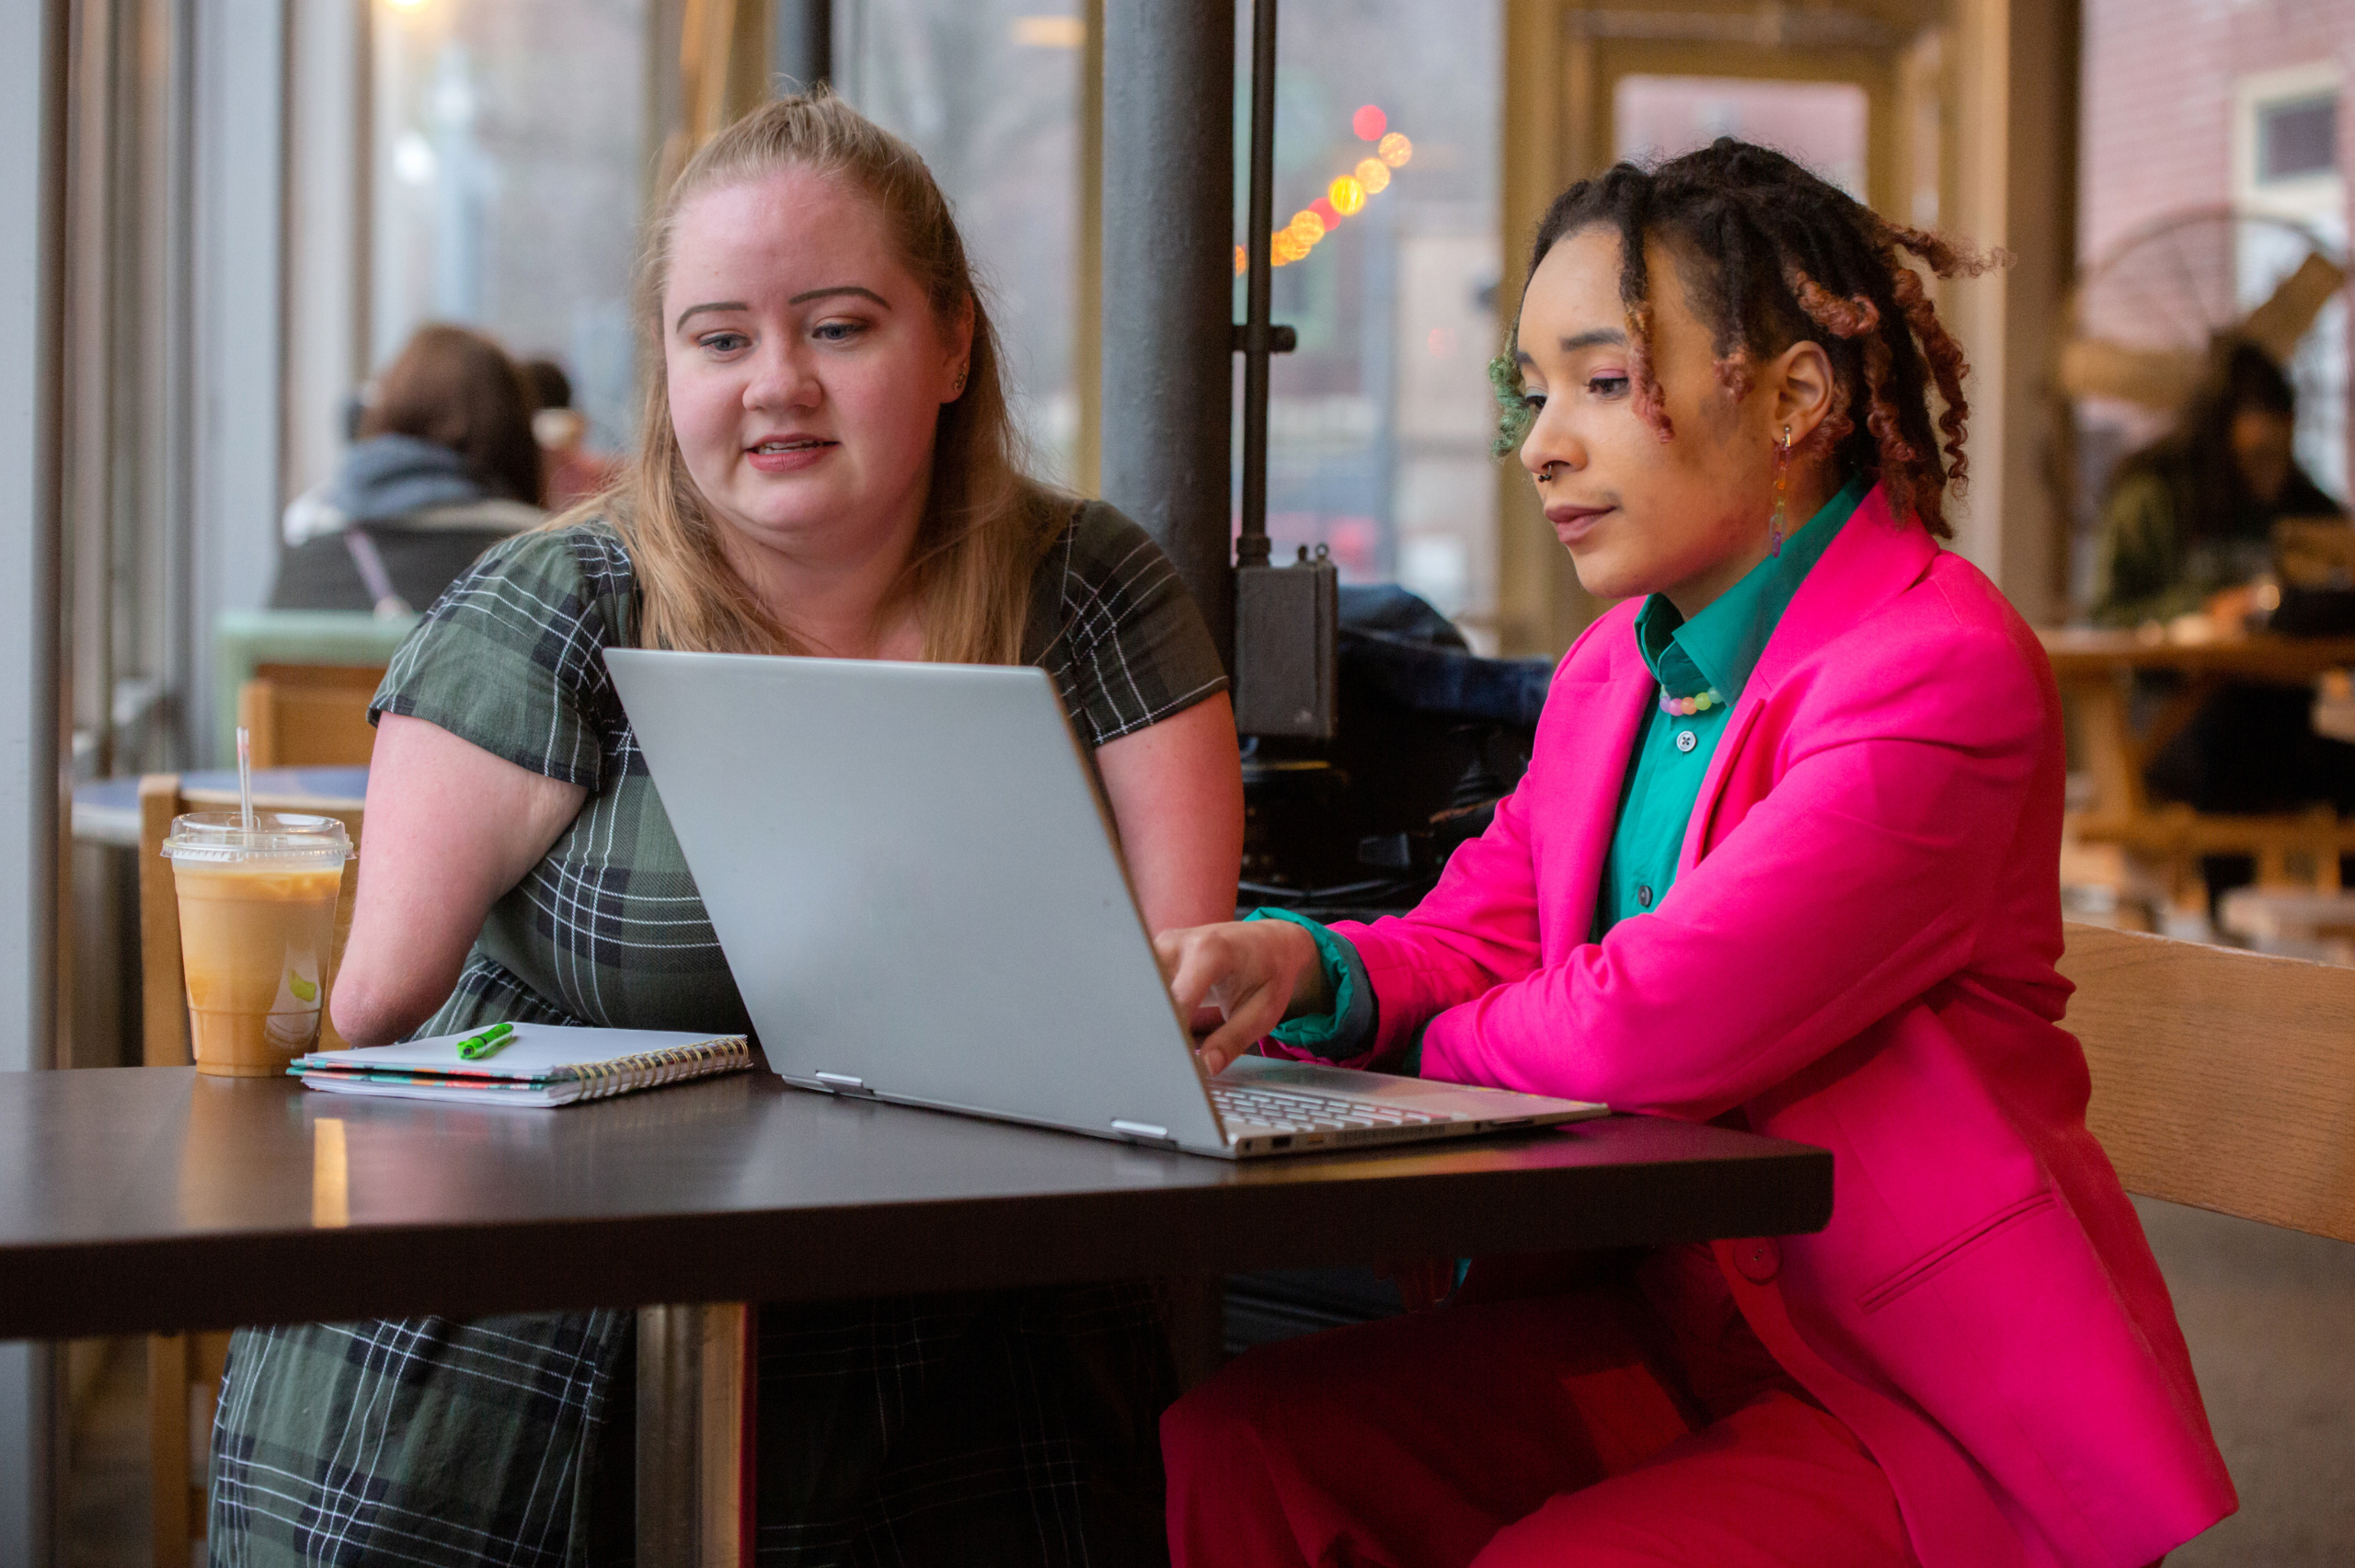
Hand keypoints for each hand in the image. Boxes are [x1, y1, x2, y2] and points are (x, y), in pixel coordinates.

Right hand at [1153, 919, 1327, 1074]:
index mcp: (1210, 950)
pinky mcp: (1154, 953)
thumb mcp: (1264, 1011)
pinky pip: (1142, 984)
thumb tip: (1207, 1066)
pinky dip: (1147, 1008)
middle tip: (1159, 1060)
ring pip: (1140, 988)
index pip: (1177, 999)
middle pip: (1149, 990)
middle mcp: (1179, 942)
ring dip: (1145, 1017)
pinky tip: (1153, 1027)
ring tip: (1155, 1045)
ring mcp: (1162, 945)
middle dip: (1150, 1025)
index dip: (1172, 1034)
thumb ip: (1234, 1039)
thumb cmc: (1270, 973)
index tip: (1174, 1063)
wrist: (1269, 941)